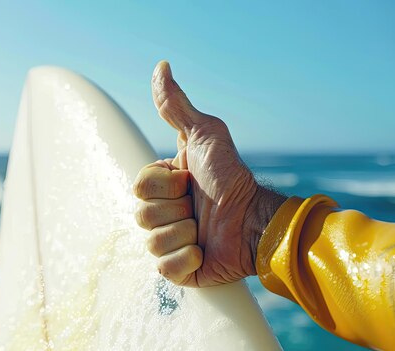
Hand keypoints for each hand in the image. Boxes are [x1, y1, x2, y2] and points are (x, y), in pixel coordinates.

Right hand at [133, 61, 285, 286]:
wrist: (255, 222)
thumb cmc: (231, 177)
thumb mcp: (204, 136)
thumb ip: (176, 107)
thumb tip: (161, 66)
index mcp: (163, 185)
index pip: (138, 186)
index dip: (164, 184)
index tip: (190, 180)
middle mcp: (164, 212)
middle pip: (141, 215)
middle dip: (176, 209)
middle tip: (200, 206)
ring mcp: (171, 241)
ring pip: (152, 242)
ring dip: (185, 234)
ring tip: (206, 230)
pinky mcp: (181, 269)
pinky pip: (164, 268)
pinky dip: (187, 260)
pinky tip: (204, 252)